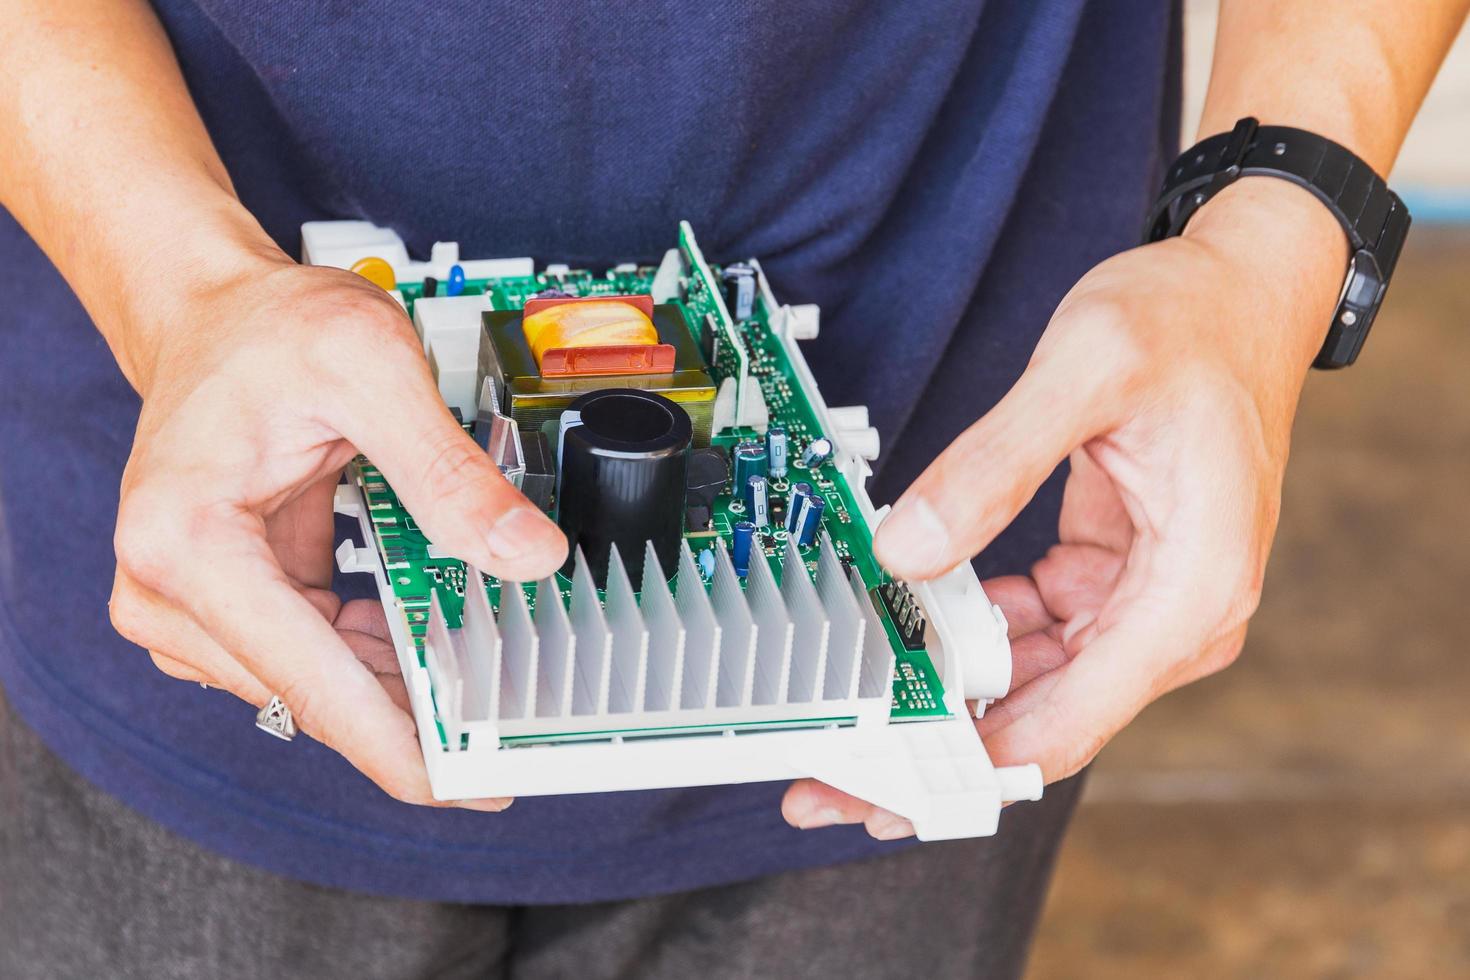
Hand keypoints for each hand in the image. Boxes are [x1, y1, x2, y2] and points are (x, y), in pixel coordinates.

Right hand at [106, 257, 567, 807]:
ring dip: (405, 684)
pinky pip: (316, 653)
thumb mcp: (373, 370)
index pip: (311, 684)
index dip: (401, 748)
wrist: (215, 310)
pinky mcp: (225, 601)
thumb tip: (527, 557)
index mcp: (186, 545)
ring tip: (494, 679)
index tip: (473, 785)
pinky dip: (380, 651)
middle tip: (518, 721)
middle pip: (317, 695)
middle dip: (420, 716)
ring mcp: (190, 605)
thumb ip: (449, 472)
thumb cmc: (269, 328)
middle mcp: (169, 591)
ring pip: (320, 683)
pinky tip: (438, 641)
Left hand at [783, 178, 1347, 837]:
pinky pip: (1035, 631)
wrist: (1239, 289)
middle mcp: (1177, 616)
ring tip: (858, 705)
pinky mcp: (1116, 577)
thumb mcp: (1084, 368)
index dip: (971, 766)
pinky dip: (975, 633)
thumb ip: (992, 463)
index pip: (1068, 724)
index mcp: (1190, 592)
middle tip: (838, 774)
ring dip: (952, 696)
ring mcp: (1145, 601)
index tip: (888, 785)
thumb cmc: (1189, 322)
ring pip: (1034, 682)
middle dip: (943, 748)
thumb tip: (907, 549)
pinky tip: (914, 620)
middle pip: (1045, 721)